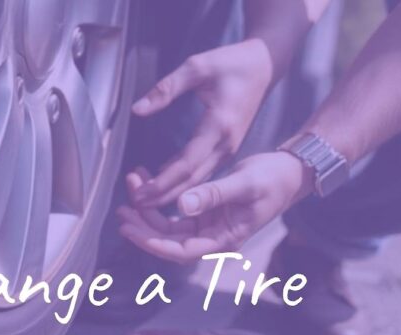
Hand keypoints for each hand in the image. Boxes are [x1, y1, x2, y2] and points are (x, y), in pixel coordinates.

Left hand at [118, 152, 312, 261]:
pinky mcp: (205, 211)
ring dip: (148, 208)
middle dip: (143, 224)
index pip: (179, 250)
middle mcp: (212, 236)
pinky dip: (160, 198)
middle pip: (168, 239)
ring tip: (133, 183)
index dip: (151, 242)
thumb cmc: (273, 180)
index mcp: (223, 239)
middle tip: (121, 208)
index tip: (130, 229)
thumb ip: (214, 194)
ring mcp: (207, 225)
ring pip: (168, 224)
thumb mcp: (244, 184)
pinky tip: (147, 181)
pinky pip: (175, 211)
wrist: (289, 172)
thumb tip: (183, 205)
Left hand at [127, 39, 275, 207]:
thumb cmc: (234, 63)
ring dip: (170, 192)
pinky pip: (201, 170)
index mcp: (220, 125)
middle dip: (163, 196)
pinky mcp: (225, 147)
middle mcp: (226, 143)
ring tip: (143, 200)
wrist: (265, 65)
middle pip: (192, 180)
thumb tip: (138, 109)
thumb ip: (167, 88)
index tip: (142, 194)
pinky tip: (160, 183)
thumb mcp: (198, 66)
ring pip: (197, 179)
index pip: (188, 163)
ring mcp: (227, 148)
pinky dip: (180, 180)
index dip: (164, 181)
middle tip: (135, 205)